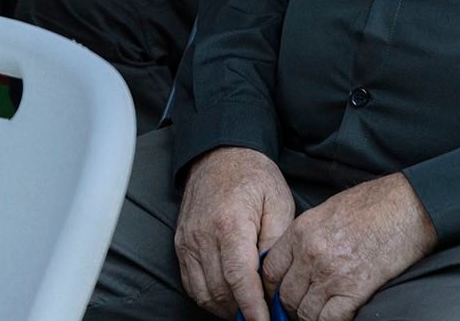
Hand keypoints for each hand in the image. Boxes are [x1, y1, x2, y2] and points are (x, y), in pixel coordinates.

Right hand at [174, 147, 296, 318]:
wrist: (220, 154)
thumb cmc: (254, 177)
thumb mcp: (278, 202)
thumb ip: (276, 243)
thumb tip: (273, 281)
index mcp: (230, 224)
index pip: (240, 279)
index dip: (252, 308)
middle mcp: (203, 236)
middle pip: (221, 291)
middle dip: (242, 310)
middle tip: (263, 314)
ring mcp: (188, 241)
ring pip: (203, 293)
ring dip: (225, 308)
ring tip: (246, 308)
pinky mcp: (180, 244)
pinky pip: (191, 283)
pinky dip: (208, 297)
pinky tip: (227, 297)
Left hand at [261, 173, 437, 320]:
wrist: (408, 207)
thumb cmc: (374, 205)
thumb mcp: (328, 211)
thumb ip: (307, 237)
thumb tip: (296, 262)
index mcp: (301, 231)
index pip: (270, 271)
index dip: (273, 288)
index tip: (282, 294)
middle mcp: (311, 253)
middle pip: (286, 295)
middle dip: (293, 306)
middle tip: (305, 307)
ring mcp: (331, 273)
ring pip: (305, 312)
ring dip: (312, 316)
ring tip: (323, 312)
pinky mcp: (355, 290)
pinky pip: (330, 320)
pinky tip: (341, 313)